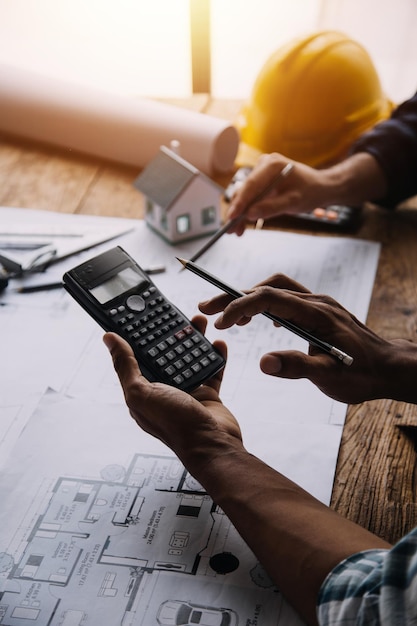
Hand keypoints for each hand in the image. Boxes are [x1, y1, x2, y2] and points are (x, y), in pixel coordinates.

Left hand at [103, 316, 241, 467]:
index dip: (139, 337)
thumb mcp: (141, 393)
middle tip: (175, 314)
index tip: (142, 316)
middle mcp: (163, 390)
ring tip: (199, 321)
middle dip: (170, 334)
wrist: (213, 445)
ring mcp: (187, 392)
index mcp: (142, 391)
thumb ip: (126, 366)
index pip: (136, 358)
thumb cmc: (176, 425)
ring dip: (194, 339)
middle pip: (165, 354)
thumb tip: (109, 340)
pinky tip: (217, 343)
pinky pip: (212, 369)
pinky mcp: (207, 394)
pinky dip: (215, 355)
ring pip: (189, 357)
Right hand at [199, 274, 416, 403]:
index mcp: (316, 313)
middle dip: (235, 295)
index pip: (270, 297)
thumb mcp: (330, 376)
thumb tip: (262, 363)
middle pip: (268, 286)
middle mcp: (316, 302)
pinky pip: (286, 297)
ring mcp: (318, 304)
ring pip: (276, 288)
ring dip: (249, 297)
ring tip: (228, 316)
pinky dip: (266, 303)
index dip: (241, 305)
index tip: (221, 321)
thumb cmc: (363, 374)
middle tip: (207, 307)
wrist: (389, 367)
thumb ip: (297, 367)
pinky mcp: (319, 311)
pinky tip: (261, 320)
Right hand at [225, 152, 387, 235]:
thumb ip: (271, 207)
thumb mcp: (293, 202)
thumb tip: (249, 215)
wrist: (320, 187)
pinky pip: (251, 196)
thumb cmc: (311, 192)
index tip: (232, 217)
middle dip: (238, 211)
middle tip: (231, 230)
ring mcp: (261, 171)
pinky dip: (248, 210)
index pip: (251, 185)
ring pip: (246, 195)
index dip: (239, 203)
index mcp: (272, 165)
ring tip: (237, 232)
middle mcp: (264, 164)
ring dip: (241, 213)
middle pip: (245, 190)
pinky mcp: (261, 180)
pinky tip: (244, 225)